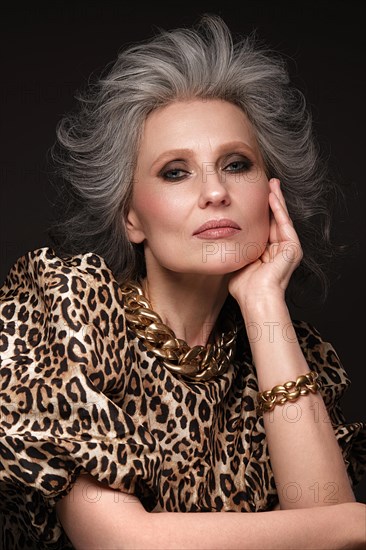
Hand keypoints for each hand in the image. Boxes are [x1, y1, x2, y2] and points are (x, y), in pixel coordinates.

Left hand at [228, 178, 302, 303]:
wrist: (255, 299)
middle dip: (271, 200)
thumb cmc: (244, 287)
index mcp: (268, 253)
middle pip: (276, 219)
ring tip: (272, 183)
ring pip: (282, 218)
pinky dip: (279, 209)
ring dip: (277, 200)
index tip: (253, 196)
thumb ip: (237, 247)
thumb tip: (223, 236)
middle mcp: (280, 249)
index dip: (260, 211)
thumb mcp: (238, 260)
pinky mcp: (293, 248)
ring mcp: (288, 249)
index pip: (265, 226)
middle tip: (267, 183)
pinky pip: (285, 224)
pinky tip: (273, 196)